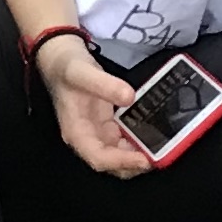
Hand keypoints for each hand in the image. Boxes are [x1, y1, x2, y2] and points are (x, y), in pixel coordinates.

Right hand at [35, 36, 149, 179]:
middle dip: (134, 164)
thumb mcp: (83, 72)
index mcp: (77, 132)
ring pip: (120, 154)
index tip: (144, 159)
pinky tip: (154, 134)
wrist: (60, 57)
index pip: (99, 158)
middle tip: (160, 155)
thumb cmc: (66, 67)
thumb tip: (130, 97)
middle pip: (111, 163)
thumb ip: (105, 85)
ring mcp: (98, 132)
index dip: (121, 162)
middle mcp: (87, 137)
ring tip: (162, 147)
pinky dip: (138, 141)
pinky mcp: (107, 124)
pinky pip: (124, 139)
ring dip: (138, 154)